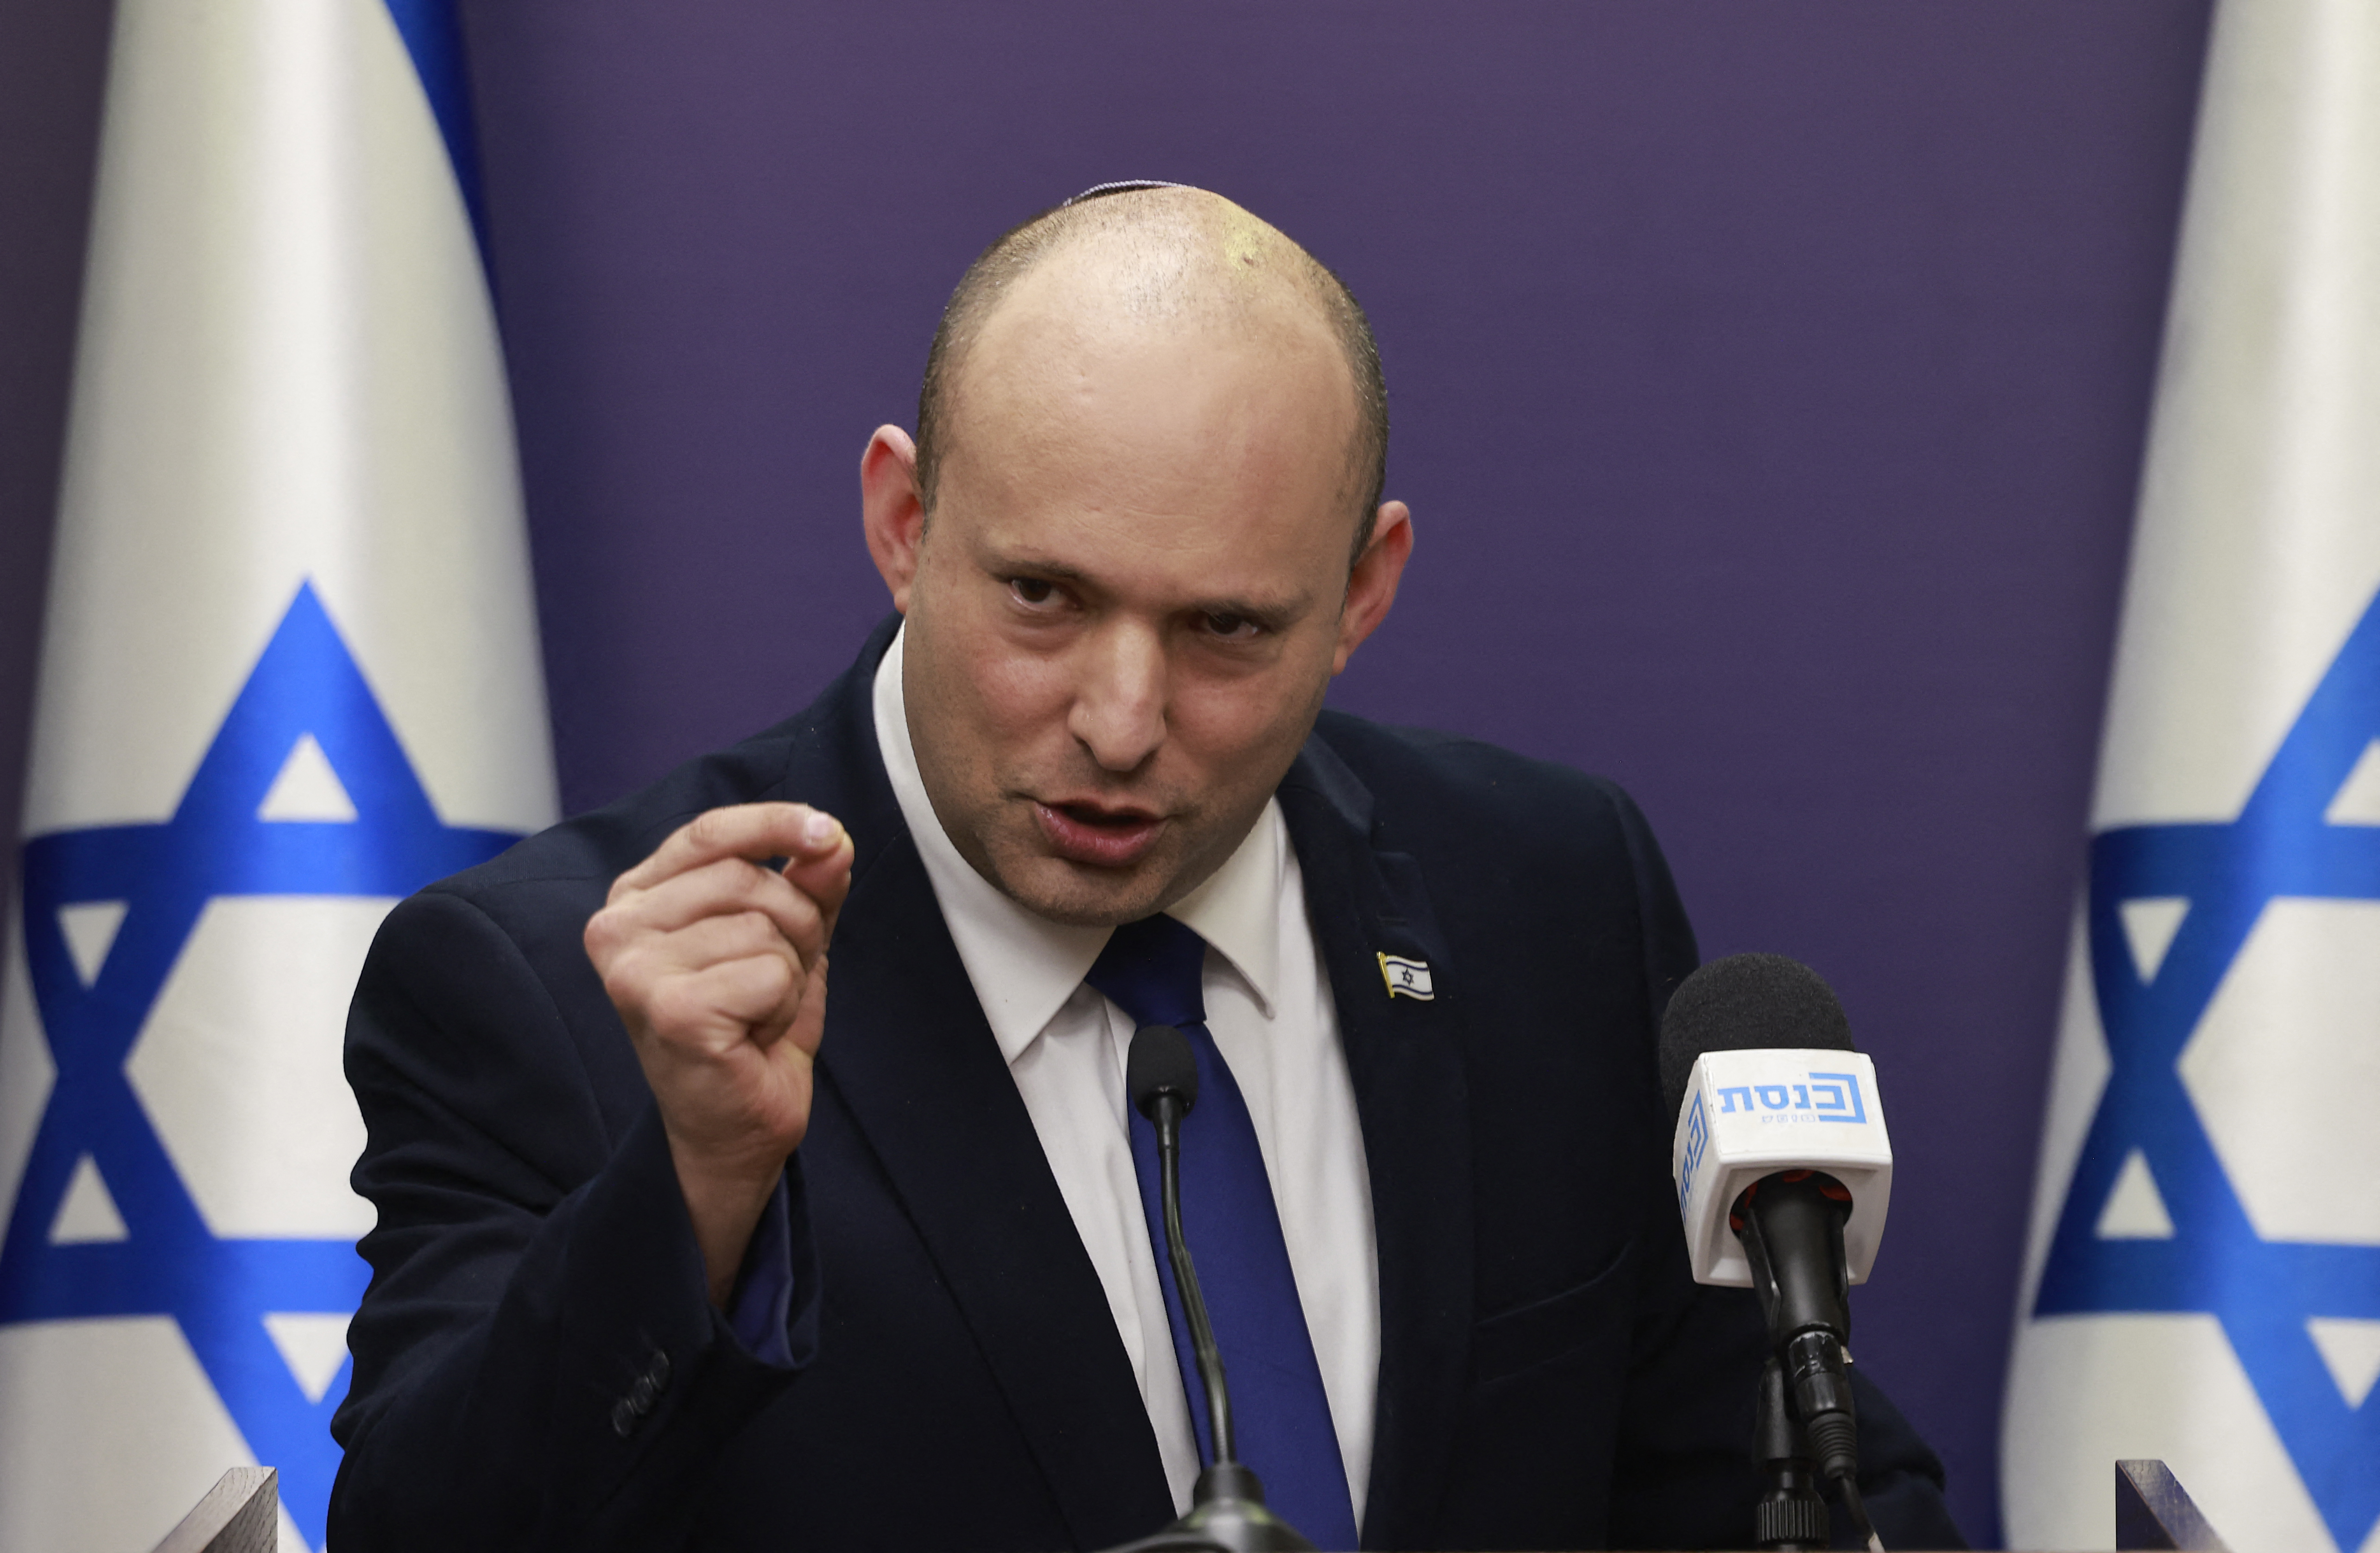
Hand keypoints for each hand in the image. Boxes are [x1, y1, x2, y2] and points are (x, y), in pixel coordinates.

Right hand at [584, 802, 854, 1305]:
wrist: (735, 1129)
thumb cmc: (750, 1030)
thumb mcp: (787, 940)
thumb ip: (807, 884)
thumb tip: (833, 839)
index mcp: (636, 900)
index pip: (708, 832)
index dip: (774, 823)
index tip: (827, 832)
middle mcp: (617, 928)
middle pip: (750, 878)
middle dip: (795, 927)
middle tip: (773, 984)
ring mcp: (636, 970)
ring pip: (767, 926)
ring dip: (789, 974)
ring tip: (756, 1014)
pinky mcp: (670, 1009)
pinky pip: (772, 973)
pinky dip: (783, 1007)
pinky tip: (751, 1038)